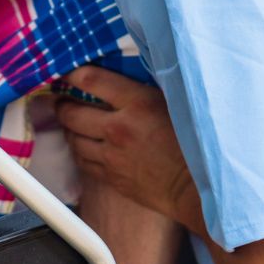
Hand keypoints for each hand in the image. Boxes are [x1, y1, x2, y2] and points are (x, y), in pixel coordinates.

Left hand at [53, 65, 201, 231]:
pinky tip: (85, 145)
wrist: (200, 190)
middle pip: (71, 112)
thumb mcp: (173, 103)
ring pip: (73, 139)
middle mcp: (118, 129)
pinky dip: (79, 150)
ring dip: (70, 128)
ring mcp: (112, 156)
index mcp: (136, 104)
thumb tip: (120, 76)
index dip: (71, 74)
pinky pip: (83, 161)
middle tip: (64, 99)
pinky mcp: (112, 178)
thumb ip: (142, 90)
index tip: (66, 73)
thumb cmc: (195, 143)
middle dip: (63, 103)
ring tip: (73, 121)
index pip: (90, 80)